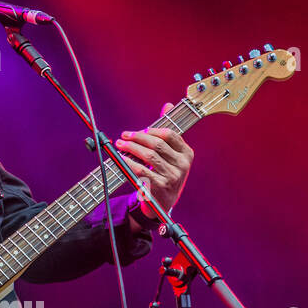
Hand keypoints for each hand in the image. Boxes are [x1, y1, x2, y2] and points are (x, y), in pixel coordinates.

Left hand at [115, 102, 194, 219]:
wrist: (163, 202)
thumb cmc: (165, 172)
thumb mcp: (170, 154)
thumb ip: (166, 131)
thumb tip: (166, 105)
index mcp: (187, 153)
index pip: (170, 135)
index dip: (152, 130)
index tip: (138, 131)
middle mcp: (183, 165)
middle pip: (157, 144)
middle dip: (137, 137)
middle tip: (124, 136)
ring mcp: (173, 176)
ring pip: (149, 156)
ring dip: (131, 148)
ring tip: (120, 144)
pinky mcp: (160, 186)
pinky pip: (141, 170)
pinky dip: (129, 162)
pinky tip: (120, 158)